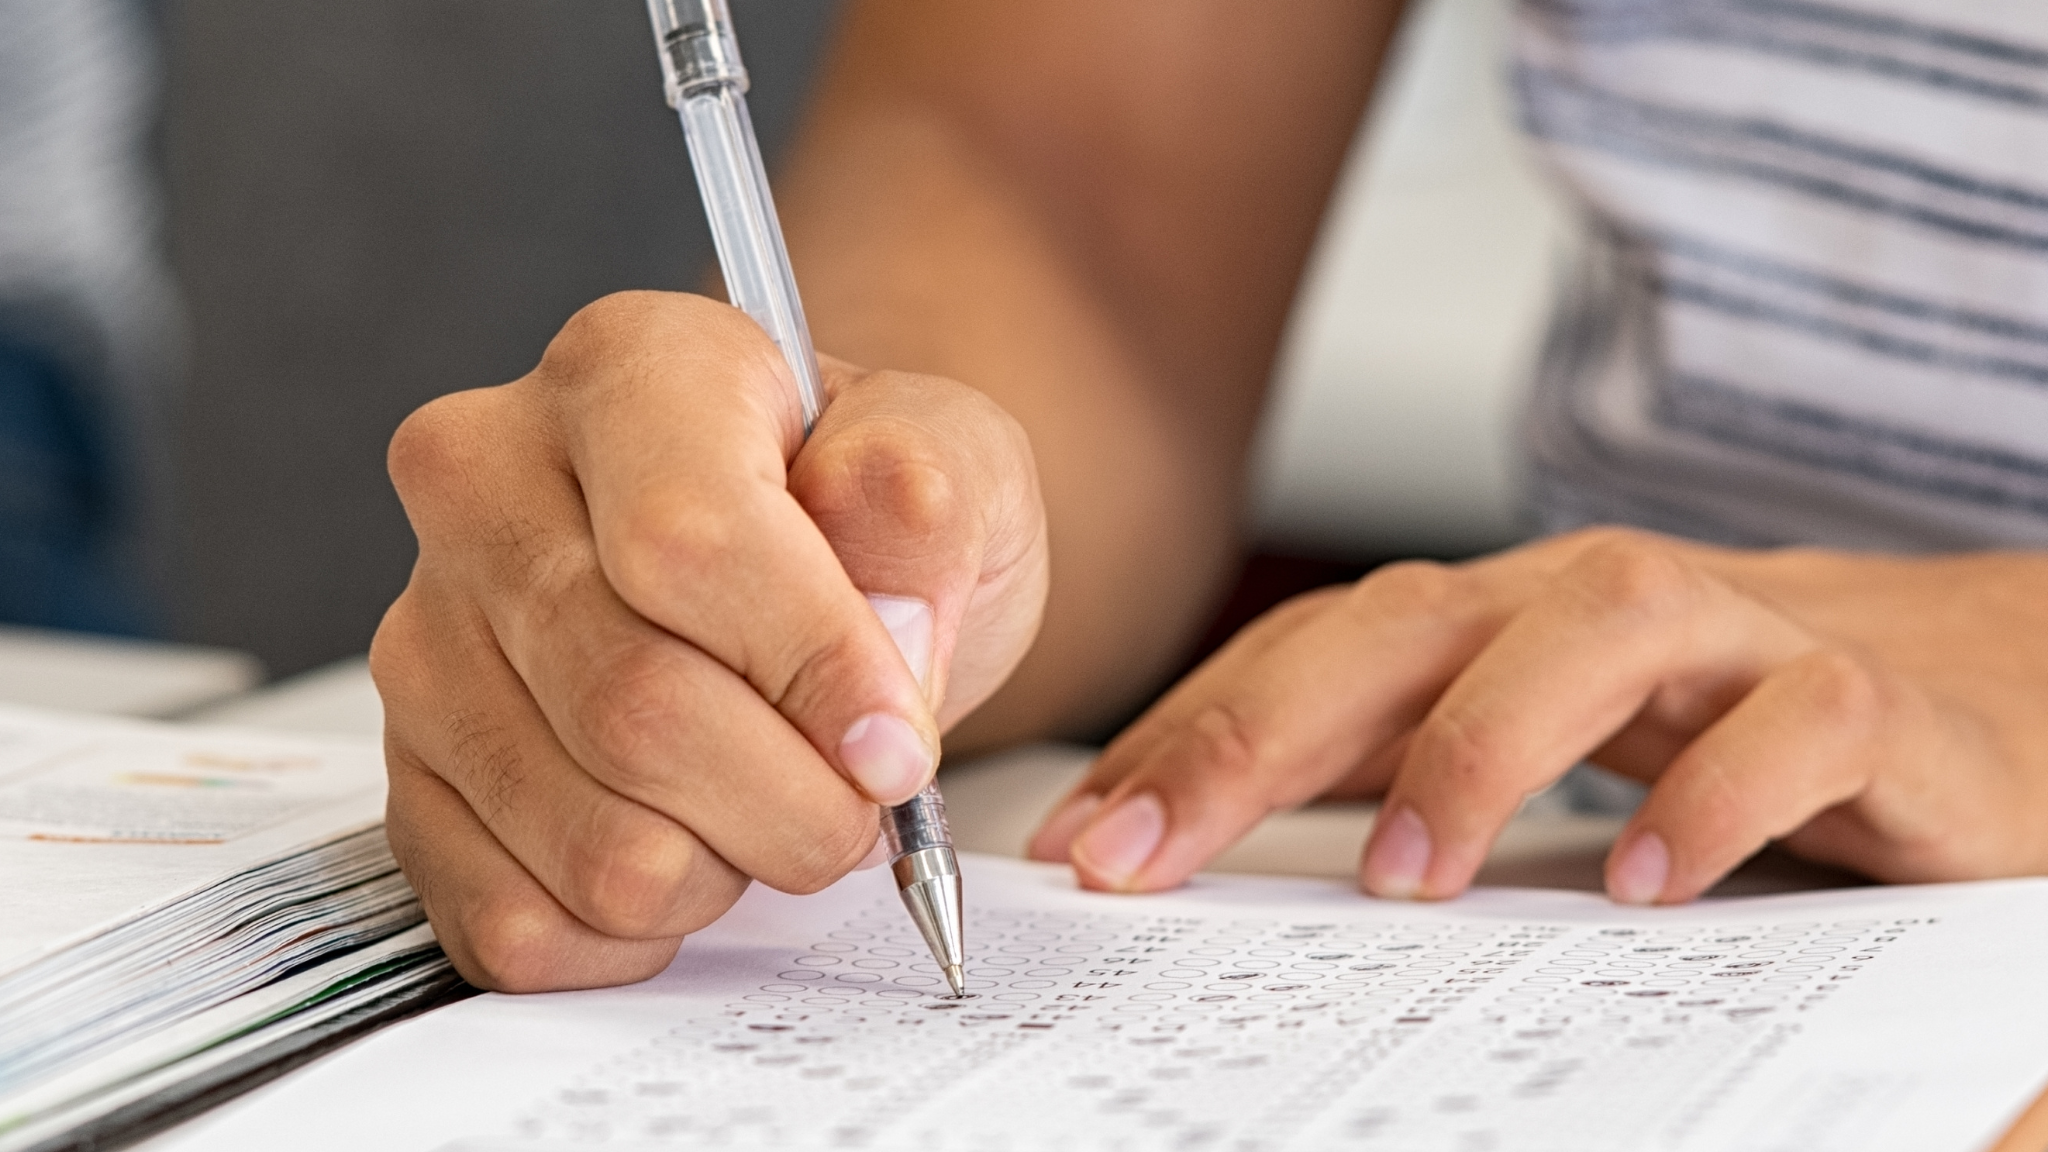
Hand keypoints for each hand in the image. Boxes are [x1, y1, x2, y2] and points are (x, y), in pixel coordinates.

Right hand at [371, 292, 1046, 990]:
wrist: (804, 581)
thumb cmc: (867, 520)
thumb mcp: (955, 468)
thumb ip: (930, 512)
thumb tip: (885, 629)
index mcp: (626, 369)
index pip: (685, 541)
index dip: (813, 668)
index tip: (898, 744)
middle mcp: (485, 486)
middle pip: (634, 708)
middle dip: (794, 800)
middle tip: (859, 797)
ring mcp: (428, 639)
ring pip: (589, 841)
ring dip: (727, 867)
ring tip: (765, 801)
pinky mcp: (410, 779)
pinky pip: (522, 922)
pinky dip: (643, 933)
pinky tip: (689, 849)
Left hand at [1028, 527, 2047, 903]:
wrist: (1976, 685)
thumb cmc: (1721, 724)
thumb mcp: (1536, 754)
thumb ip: (1395, 783)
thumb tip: (1206, 851)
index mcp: (1491, 620)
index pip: (1307, 652)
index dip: (1185, 735)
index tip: (1081, 843)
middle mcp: (1583, 604)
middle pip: (1402, 625)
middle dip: (1259, 733)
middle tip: (1152, 854)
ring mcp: (1730, 637)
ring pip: (1591, 632)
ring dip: (1480, 747)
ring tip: (1402, 878)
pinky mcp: (1867, 701)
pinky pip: (1794, 723)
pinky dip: (1713, 796)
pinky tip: (1645, 883)